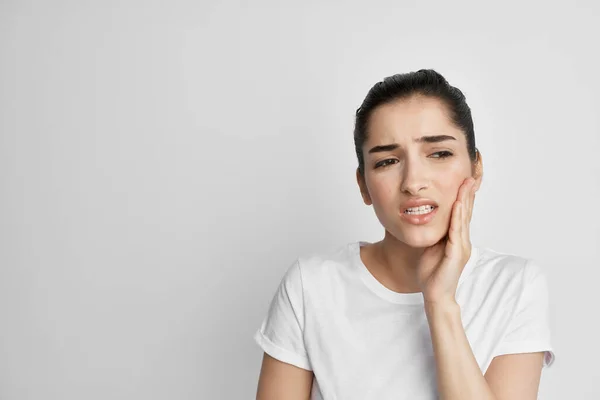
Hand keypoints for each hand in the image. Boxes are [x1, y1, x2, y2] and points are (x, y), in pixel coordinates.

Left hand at [417, 177, 477, 304]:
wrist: (435, 295)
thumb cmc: (432, 274)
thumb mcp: (431, 248)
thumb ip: (434, 235)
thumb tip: (427, 221)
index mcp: (456, 239)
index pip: (461, 214)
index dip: (463, 198)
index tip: (463, 182)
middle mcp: (462, 241)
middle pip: (466, 213)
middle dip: (468, 194)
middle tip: (470, 176)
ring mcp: (461, 247)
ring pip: (463, 219)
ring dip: (464, 200)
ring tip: (466, 185)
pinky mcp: (456, 254)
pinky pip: (456, 232)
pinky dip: (456, 217)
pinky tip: (457, 205)